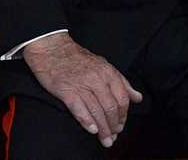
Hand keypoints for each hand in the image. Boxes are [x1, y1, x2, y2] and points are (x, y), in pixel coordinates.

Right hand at [22, 32, 141, 147]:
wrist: (51, 48)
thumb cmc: (76, 57)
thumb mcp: (103, 65)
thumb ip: (121, 82)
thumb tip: (137, 98)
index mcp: (107, 72)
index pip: (122, 99)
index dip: (123, 115)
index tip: (121, 125)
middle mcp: (96, 79)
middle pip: (110, 108)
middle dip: (114, 126)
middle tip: (113, 136)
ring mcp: (81, 85)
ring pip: (97, 111)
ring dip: (103, 129)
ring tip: (105, 140)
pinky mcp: (66, 90)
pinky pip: (79, 109)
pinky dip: (87, 121)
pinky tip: (92, 130)